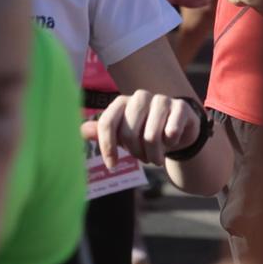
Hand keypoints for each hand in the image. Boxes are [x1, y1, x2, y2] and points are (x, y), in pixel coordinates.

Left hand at [82, 91, 200, 168]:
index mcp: (122, 102)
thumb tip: (82, 130)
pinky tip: (172, 142)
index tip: (112, 166)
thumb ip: (103, 133)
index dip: (107, 147)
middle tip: (143, 159)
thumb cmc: (144, 133)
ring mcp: (162, 100)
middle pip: (129, 133)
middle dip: (135, 153)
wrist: (177, 130)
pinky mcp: (180, 107)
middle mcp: (140, 97)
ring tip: (156, 158)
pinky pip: (171, 132)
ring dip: (154, 155)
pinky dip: (170, 144)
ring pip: (151, 136)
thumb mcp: (122, 136)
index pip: (107, 123)